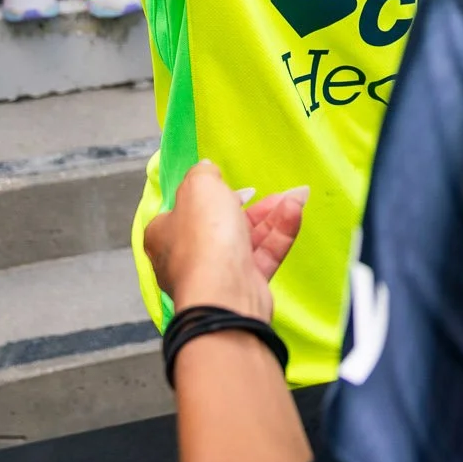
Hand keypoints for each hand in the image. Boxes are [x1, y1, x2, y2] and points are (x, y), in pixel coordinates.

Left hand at [144, 160, 307, 320]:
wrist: (224, 292)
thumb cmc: (204, 236)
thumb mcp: (199, 187)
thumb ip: (203, 172)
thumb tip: (206, 169)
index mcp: (164, 234)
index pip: (185, 211)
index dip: (209, 195)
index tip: (229, 185)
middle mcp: (186, 257)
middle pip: (221, 224)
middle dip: (252, 204)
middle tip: (272, 191)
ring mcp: (217, 275)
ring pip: (247, 239)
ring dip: (272, 215)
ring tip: (298, 195)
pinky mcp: (244, 287)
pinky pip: (264, 255)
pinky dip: (280, 233)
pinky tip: (295, 211)